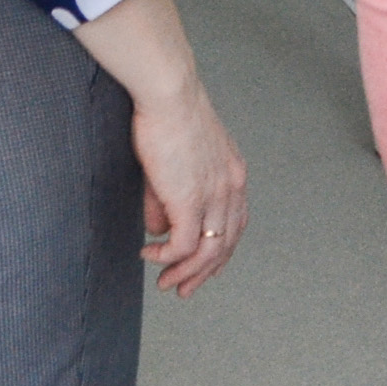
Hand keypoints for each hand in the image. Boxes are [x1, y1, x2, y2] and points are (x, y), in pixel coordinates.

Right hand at [128, 77, 248, 294]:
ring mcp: (214, 195)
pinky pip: (183, 244)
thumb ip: (168, 200)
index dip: (221, 253)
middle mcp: (232, 188)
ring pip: (207, 252)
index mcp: (234, 176)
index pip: (236, 225)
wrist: (170, 96)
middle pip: (225, 245)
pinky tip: (150, 255)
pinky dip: (167, 257)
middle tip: (181, 289)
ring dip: (184, 273)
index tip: (204, 270)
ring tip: (165, 282)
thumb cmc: (168, 119)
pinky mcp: (190, 199)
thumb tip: (159, 229)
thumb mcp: (176, 164)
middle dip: (203, 274)